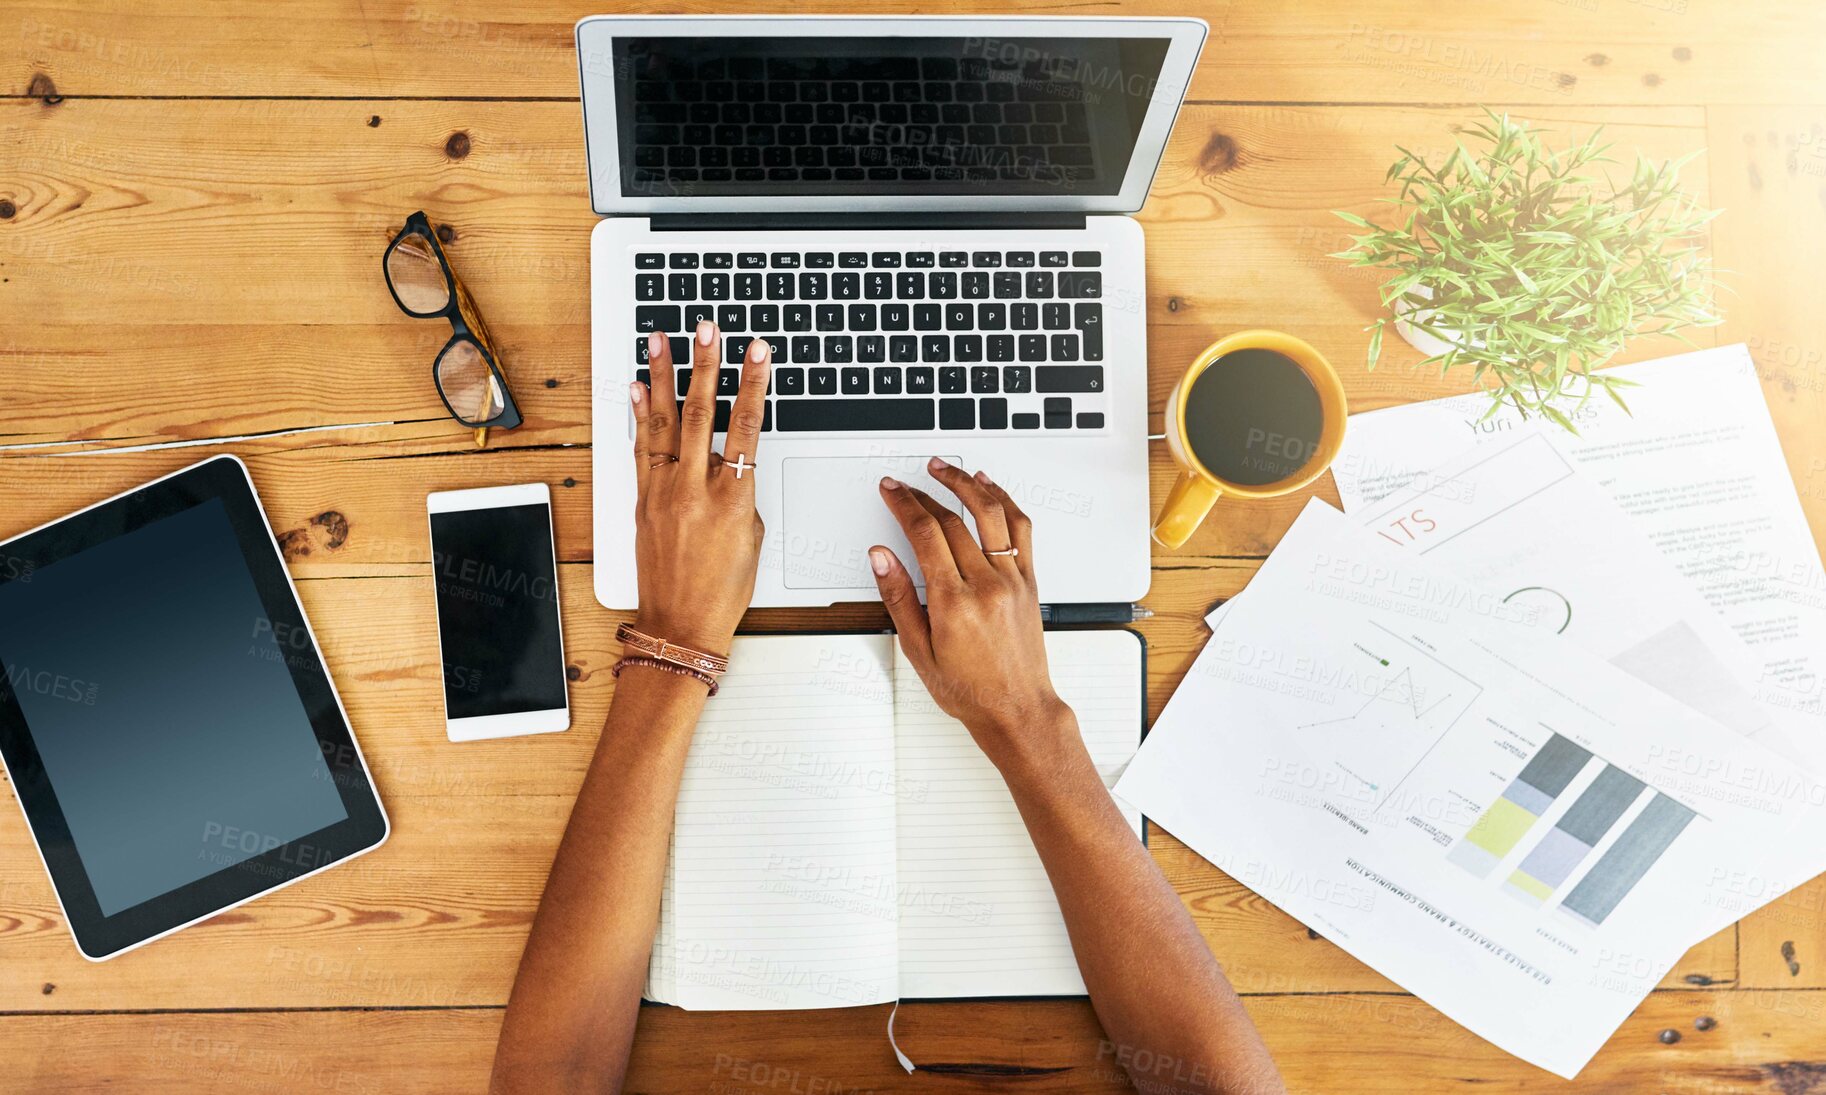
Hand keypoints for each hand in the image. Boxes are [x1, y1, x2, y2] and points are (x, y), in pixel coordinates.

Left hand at [628, 321, 769, 653]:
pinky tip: (635, 387)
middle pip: (700, 414)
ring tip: (659, 340)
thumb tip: (727, 464)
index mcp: (734, 499)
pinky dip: (638, 415)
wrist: (681, 624)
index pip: (746, 427)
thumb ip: (741, 491)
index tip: (757, 352)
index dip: (753, 385)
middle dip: (705, 365)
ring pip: (663, 423)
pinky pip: (640, 449)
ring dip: (661, 376)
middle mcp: (695, 490)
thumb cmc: (724, 591)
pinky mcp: (642, 501)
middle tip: (706, 329)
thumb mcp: (753, 537)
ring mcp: (663, 493)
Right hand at [868, 459, 1074, 771]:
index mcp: (954, 603)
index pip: (924, 534)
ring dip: (965, 484)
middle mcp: (987, 585)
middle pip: (952, 520)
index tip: (891, 490)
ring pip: (990, 514)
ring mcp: (1012, 580)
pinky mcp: (1029, 581)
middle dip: (923, 495)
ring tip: (943, 469)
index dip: (904, 504)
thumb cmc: (969, 690)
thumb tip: (882, 557)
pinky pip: (1020, 529)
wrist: (1017, 710)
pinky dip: (1004, 501)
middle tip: (904, 484)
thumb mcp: (918, 651)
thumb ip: (899, 598)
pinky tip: (988, 488)